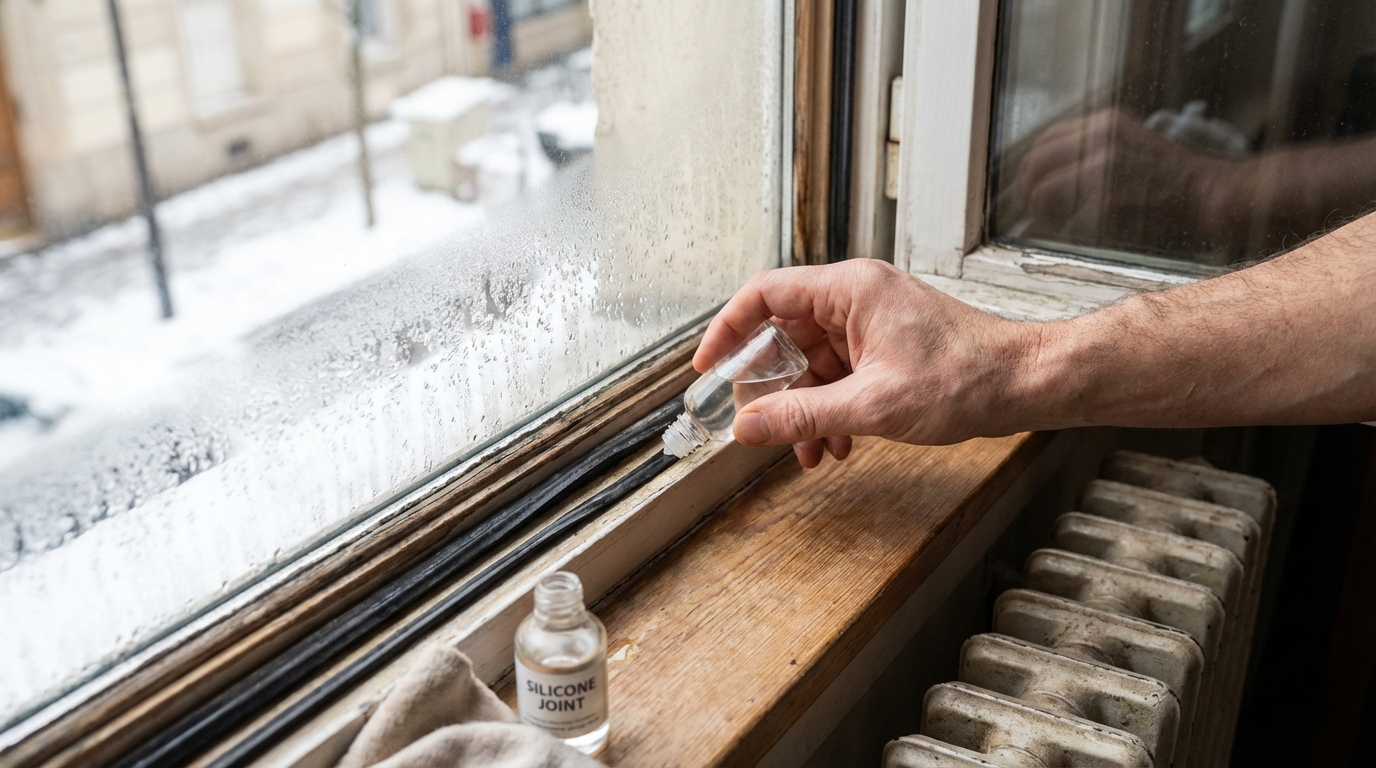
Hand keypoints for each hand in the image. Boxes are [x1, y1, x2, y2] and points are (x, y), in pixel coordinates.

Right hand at [693, 260, 1040, 466]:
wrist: (1024, 384)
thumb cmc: (966, 377)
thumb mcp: (872, 405)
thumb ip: (802, 416)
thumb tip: (748, 427)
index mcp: (849, 289)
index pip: (764, 294)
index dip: (728, 329)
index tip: (708, 366)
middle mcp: (856, 298)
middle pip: (784, 335)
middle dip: (773, 388)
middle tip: (761, 424)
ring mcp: (871, 322)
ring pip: (811, 363)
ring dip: (804, 409)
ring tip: (810, 451)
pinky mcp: (884, 347)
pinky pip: (838, 374)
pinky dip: (831, 409)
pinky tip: (839, 444)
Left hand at [1015, 108, 1234, 245]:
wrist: (1213, 194)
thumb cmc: (1172, 180)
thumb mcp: (1130, 147)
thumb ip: (1089, 155)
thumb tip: (1041, 181)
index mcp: (1105, 123)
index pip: (1043, 141)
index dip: (1033, 169)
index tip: (1034, 188)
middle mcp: (1100, 138)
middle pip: (1034, 165)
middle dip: (1029, 193)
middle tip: (1038, 213)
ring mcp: (1103, 167)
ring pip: (1042, 194)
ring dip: (1046, 215)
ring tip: (1063, 225)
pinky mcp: (1108, 199)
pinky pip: (1067, 222)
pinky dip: (1072, 232)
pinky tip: (1091, 233)